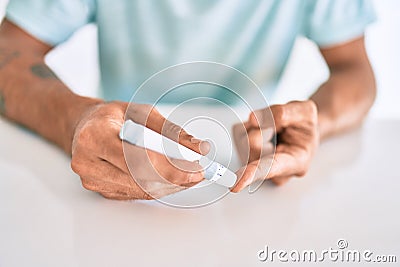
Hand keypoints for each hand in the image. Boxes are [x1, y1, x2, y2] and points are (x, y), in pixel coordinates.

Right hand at [70, 101, 208, 199]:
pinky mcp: (100, 190)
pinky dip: (158, 188)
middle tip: (198, 174)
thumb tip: (198, 147)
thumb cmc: (112, 117)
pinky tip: (173, 181)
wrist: (85, 127)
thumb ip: (170, 130)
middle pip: (140, 178)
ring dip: (170, 186)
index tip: (194, 168)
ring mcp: (92, 179)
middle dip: (175, 178)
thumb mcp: (141, 112)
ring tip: (189, 176)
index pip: (136, 158)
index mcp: (95, 135)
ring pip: (140, 190)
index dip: (169, 167)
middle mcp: (87, 160)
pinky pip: (135, 194)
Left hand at [231, 100, 318, 191]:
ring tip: (274, 129)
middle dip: (265, 127)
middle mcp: (273, 171)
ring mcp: (257, 165)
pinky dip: (250, 125)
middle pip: (254, 145)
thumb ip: (284, 113)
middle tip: (280, 126)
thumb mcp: (306, 111)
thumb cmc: (304, 125)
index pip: (272, 168)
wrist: (300, 130)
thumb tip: (255, 120)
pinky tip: (263, 130)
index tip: (237, 184)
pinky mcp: (242, 153)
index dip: (254, 174)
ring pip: (245, 138)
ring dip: (259, 126)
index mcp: (296, 163)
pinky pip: (238, 131)